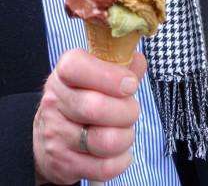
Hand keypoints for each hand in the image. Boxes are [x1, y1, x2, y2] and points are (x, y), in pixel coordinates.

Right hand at [33, 49, 146, 184]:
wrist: (49, 132)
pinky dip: (121, 160)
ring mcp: (56, 133)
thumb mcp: (95, 76)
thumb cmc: (81, 97)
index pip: (77, 67)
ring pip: (104, 140)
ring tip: (124, 131)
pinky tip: (119, 151)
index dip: (110, 76)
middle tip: (131, 110)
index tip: (130, 84)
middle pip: (96, 107)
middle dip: (127, 111)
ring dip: (126, 136)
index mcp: (64, 73)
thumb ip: (119, 66)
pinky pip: (104, 167)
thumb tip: (138, 60)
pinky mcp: (63, 162)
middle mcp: (54, 101)